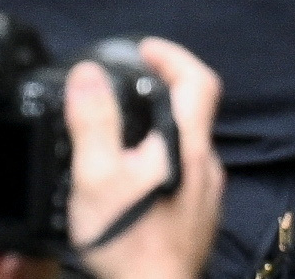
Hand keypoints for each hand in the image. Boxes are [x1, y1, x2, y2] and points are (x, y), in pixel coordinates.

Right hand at [59, 40, 225, 278]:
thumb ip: (93, 121)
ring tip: (120, 136)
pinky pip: (184, 177)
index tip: (143, 51)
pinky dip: (161, 163)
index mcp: (186, 147)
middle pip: (193, 112)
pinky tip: (133, 180)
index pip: (198, 81)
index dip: (172, 56)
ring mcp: (206, 196)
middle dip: (160, 92)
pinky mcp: (198, 219)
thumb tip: (88, 74)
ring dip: (159, 130)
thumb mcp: (96, 175)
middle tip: (123, 88)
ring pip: (187, 147)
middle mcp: (205, 168)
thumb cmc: (128, 242)